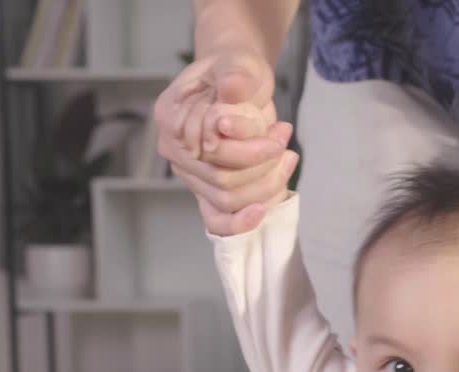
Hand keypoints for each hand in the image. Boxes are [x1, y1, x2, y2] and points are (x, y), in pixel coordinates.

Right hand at [153, 47, 295, 234]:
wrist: (238, 82)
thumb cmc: (235, 71)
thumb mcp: (238, 63)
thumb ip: (234, 76)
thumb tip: (232, 90)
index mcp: (171, 116)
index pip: (208, 150)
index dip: (249, 150)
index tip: (280, 133)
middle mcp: (176, 150)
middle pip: (220, 180)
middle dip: (263, 167)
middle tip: (285, 143)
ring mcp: (190, 174)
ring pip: (227, 200)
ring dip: (265, 185)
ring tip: (287, 157)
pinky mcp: (207, 191)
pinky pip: (217, 220)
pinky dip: (241, 221)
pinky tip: (263, 210)